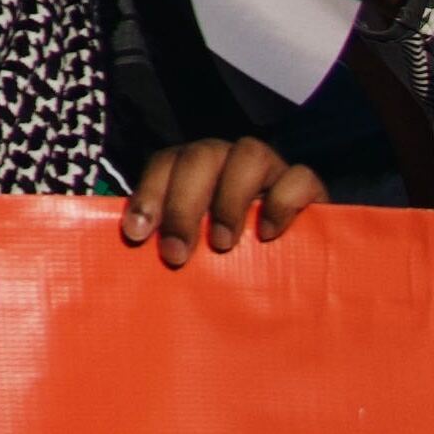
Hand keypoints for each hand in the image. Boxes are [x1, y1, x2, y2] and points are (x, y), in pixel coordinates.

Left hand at [123, 136, 321, 261]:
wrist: (296, 280)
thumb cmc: (232, 268)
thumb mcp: (195, 258)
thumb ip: (170, 247)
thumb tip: (124, 260)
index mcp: (195, 172)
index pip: (165, 163)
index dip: (148, 194)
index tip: (137, 234)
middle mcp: (230, 162)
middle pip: (202, 155)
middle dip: (183, 204)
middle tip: (176, 254)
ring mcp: (272, 170)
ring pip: (250, 153)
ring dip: (230, 198)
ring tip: (222, 243)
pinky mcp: (309, 189)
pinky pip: (299, 177)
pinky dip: (282, 202)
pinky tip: (269, 235)